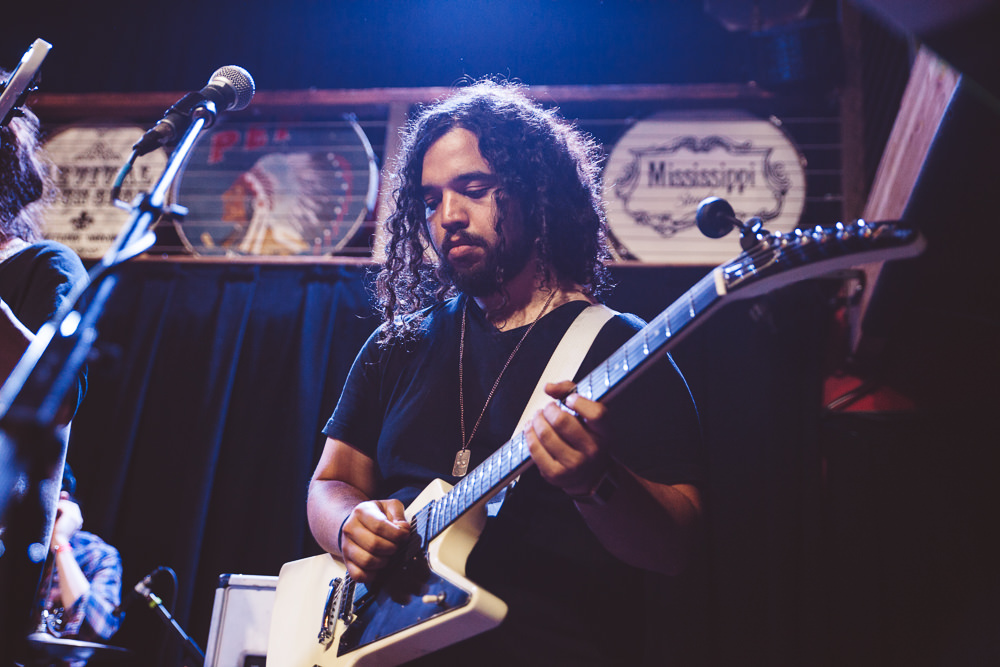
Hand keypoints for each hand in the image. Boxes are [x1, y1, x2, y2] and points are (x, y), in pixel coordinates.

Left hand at [52, 491, 82, 547]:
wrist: (59, 542)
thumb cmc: (58, 537)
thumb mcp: (63, 527)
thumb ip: (64, 519)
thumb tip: (59, 511)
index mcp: (78, 522)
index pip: (75, 510)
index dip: (68, 507)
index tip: (60, 507)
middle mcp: (78, 519)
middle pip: (73, 506)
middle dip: (66, 504)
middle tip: (57, 505)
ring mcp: (75, 516)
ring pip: (69, 505)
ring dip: (61, 504)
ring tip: (54, 507)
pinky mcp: (69, 515)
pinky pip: (63, 506)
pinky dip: (58, 506)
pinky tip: (53, 509)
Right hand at [339, 499, 409, 582]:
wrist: (356, 524)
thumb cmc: (376, 516)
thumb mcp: (389, 507)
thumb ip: (399, 515)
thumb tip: (403, 529)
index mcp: (361, 512)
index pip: (379, 526)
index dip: (396, 534)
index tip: (404, 536)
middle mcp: (350, 528)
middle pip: (374, 544)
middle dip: (391, 548)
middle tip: (396, 546)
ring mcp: (346, 546)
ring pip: (366, 561)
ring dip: (383, 562)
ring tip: (388, 555)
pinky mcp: (346, 562)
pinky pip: (358, 575)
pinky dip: (372, 575)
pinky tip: (379, 567)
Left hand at [526, 381, 612, 496]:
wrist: (589, 474)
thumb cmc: (586, 436)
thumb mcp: (587, 413)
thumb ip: (569, 390)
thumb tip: (548, 387)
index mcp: (604, 432)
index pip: (596, 414)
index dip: (579, 402)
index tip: (569, 400)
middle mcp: (593, 450)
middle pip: (562, 421)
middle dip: (549, 409)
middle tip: (548, 408)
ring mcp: (575, 465)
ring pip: (546, 434)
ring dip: (537, 420)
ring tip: (538, 417)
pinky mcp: (556, 474)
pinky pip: (535, 450)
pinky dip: (529, 434)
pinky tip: (531, 429)